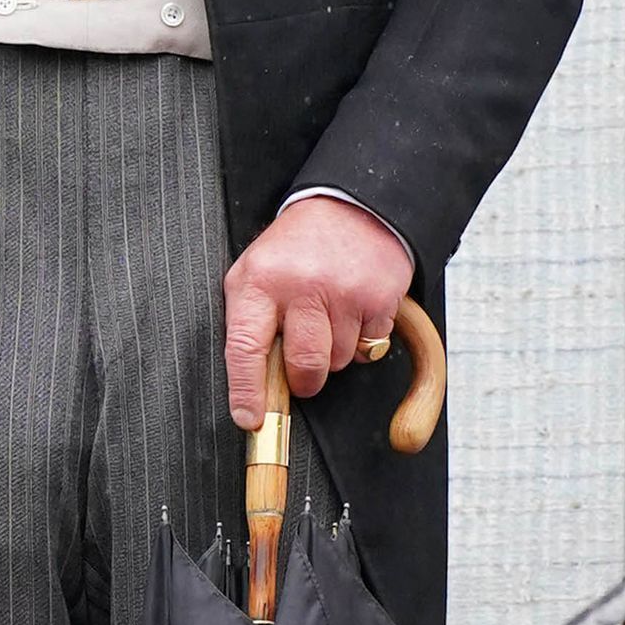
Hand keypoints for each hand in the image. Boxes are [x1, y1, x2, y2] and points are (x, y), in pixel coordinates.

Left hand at [223, 195, 413, 427]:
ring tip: (330, 315)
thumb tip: (253, 391)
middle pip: (304, 366)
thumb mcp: (255, 273)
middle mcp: (301, 286)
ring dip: (335, 352)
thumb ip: (249, 324)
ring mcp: (343, 292)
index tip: (250, 419)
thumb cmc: (295, 248)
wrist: (349, 205)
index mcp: (259, 282)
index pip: (245, 347)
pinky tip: (353, 308)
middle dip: (305, 380)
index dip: (247, 391)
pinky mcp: (378, 297)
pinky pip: (370, 347)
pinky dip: (363, 339)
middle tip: (304, 369)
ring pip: (340, 361)